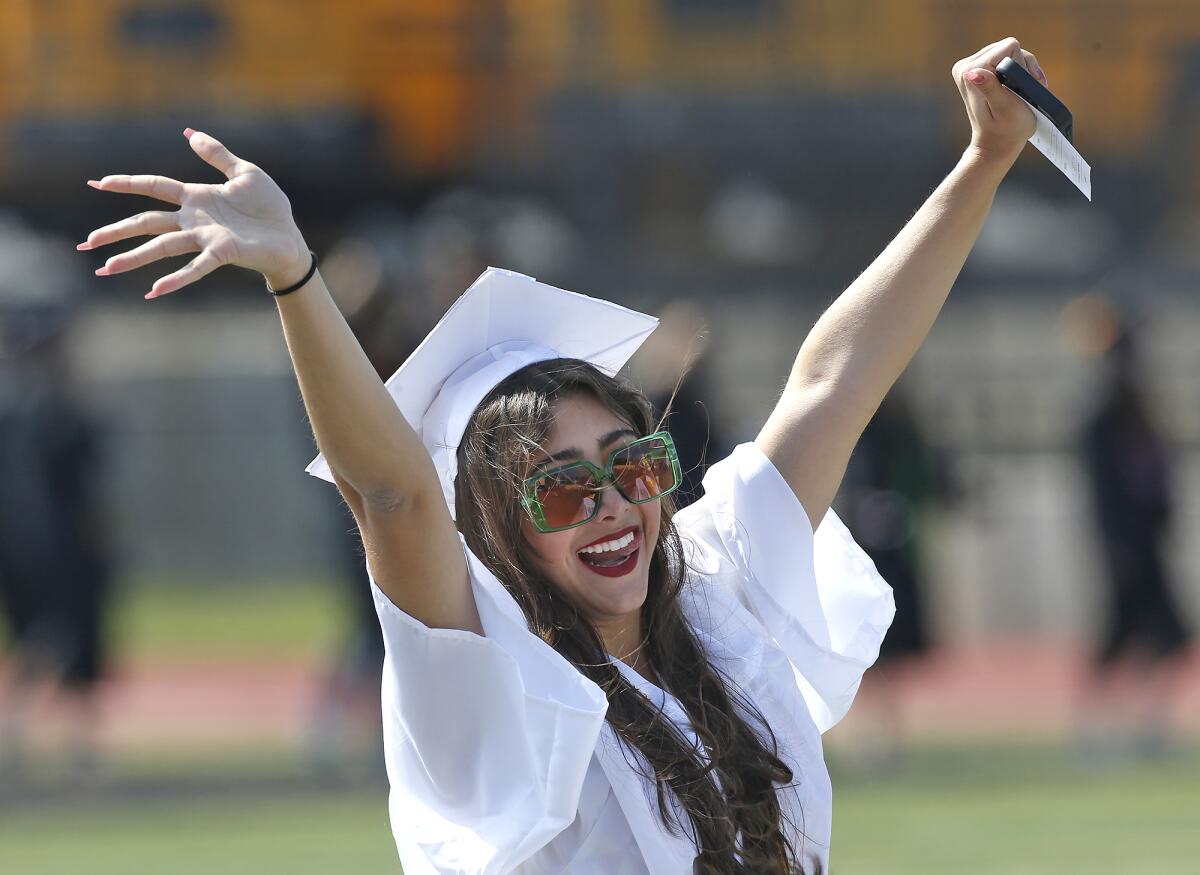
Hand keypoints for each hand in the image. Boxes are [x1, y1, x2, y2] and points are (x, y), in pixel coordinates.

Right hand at [79, 129, 310, 298]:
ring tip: (106, 270)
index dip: (127, 184)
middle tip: (85, 244)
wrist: (290, 236)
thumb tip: (189, 133)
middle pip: (146, 223)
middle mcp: (194, 220)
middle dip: (115, 231)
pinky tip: (153, 291)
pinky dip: (175, 279)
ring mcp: (205, 238)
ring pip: (161, 247)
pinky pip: (195, 267)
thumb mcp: (245, 172)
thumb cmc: (269, 207)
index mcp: (197, 197)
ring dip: (133, 258)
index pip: (154, 187)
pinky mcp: (222, 253)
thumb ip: (216, 153)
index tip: (97, 183)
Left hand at [952, 37, 1044, 163]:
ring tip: (1025, 92)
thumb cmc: (1006, 129)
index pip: (1010, 47)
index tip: (1024, 86)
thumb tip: (972, 73)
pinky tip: (1021, 88)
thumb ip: (991, 88)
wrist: (997, 143)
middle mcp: (965, 66)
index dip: (1022, 65)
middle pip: (1009, 47)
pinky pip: (1006, 58)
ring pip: (1010, 52)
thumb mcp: (1003, 108)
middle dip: (1022, 67)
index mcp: (970, 72)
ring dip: (1023, 70)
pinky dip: (1018, 71)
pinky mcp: (978, 69)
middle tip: (1026, 90)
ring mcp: (970, 67)